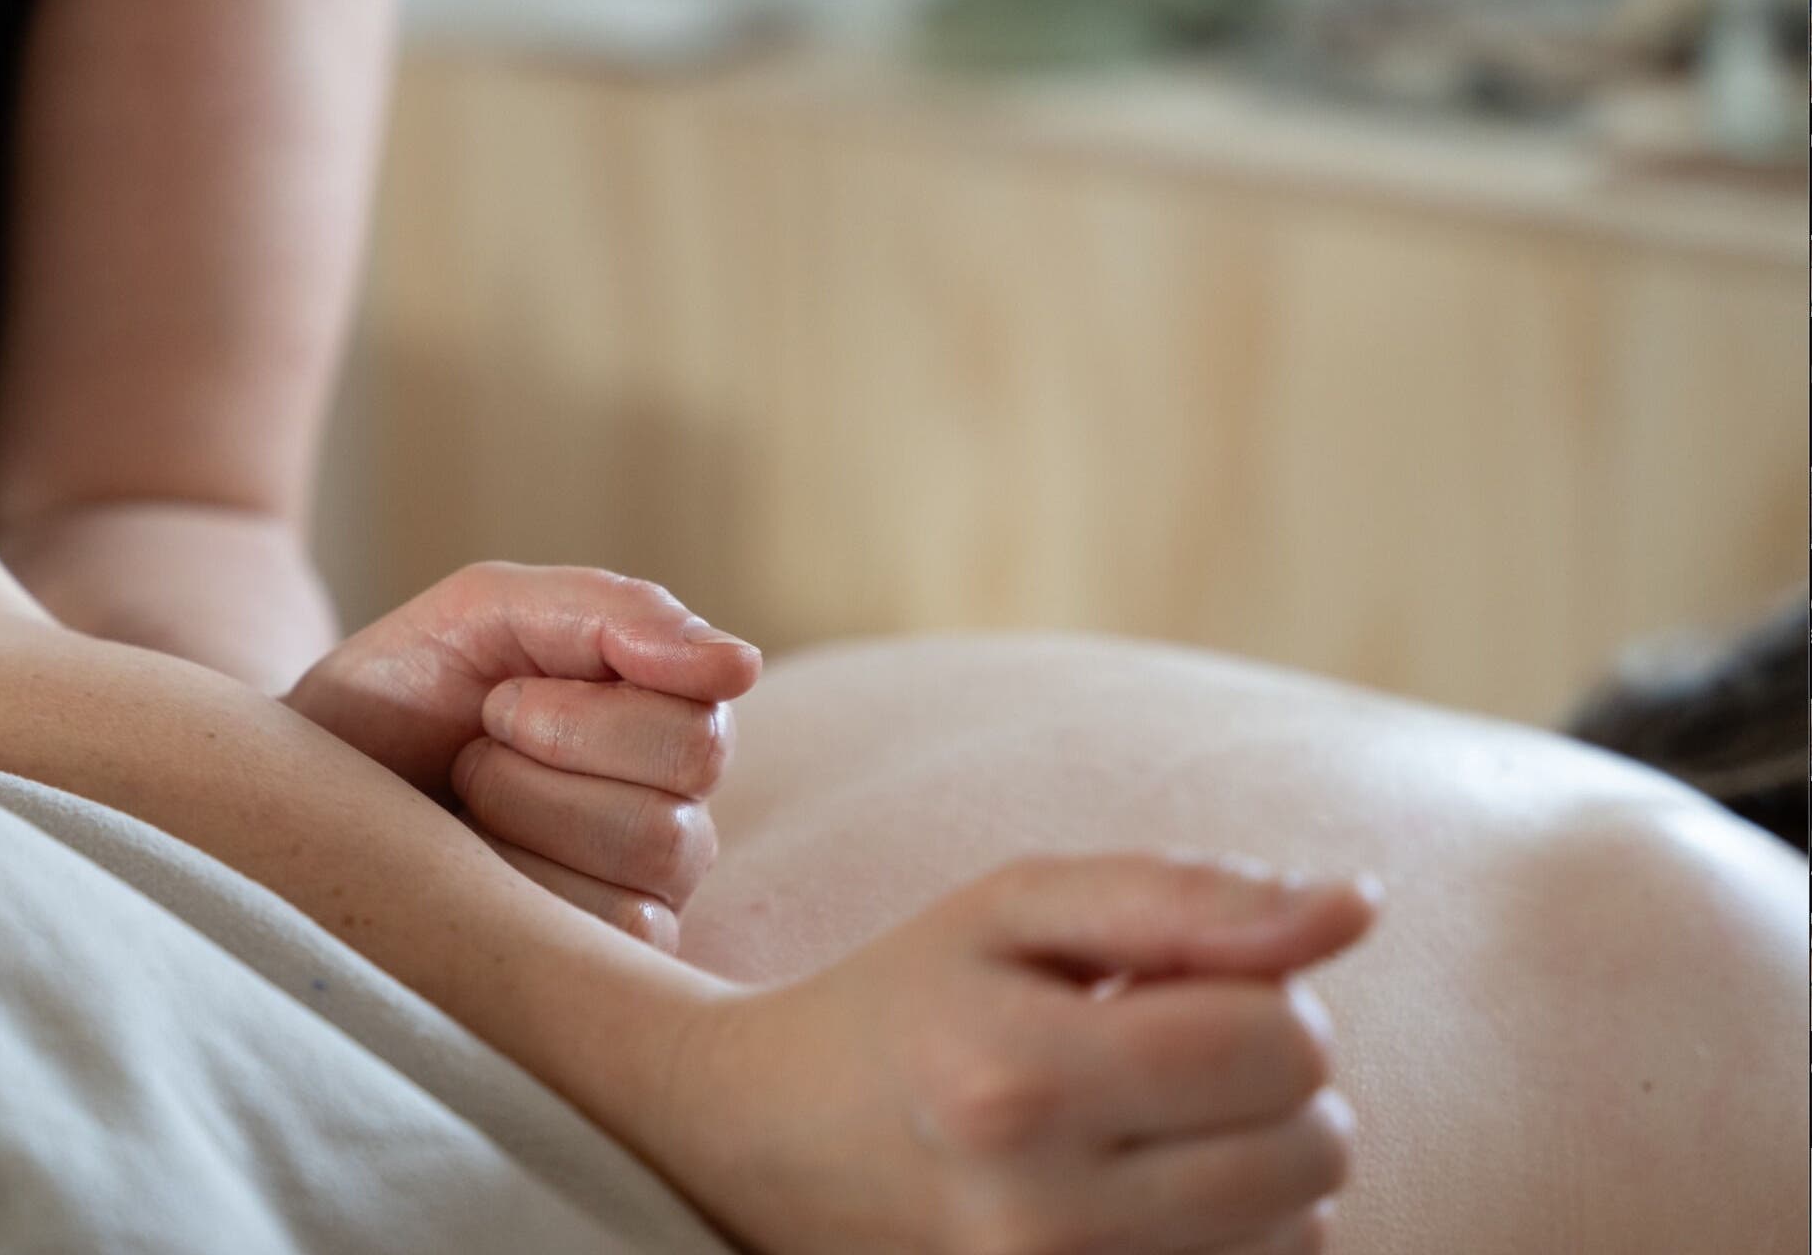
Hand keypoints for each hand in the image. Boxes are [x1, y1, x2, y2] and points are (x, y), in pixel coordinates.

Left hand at [283, 562, 762, 948]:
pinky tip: (469, 879)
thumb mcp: (483, 615)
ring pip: (651, 860)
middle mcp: (674, 814)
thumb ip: (607, 612)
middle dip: (547, 756)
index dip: (587, 707)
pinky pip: (617, 933)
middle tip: (474, 752)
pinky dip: (520, 892)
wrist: (288, 791)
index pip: (704, 717)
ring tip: (464, 814)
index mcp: (661, 720)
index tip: (501, 697)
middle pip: (683, 792)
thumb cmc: (398, 697)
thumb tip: (739, 662)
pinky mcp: (602, 971)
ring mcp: (646, 899)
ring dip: (524, 820)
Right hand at [657, 853, 1378, 1254]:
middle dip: (1270, 1086)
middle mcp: (1039, 1215)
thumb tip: (1356, 907)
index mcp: (1019, 1076)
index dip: (1262, 996)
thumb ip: (1185, 896)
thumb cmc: (906, 1002)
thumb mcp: (1016, 908)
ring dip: (1257, 1171)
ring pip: (1301, 1235)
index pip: (1283, 1041)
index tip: (1172, 991)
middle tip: (1161, 1059)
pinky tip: (1144, 1194)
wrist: (760, 1142)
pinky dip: (1230, 1237)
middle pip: (1315, 1150)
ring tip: (1141, 1130)